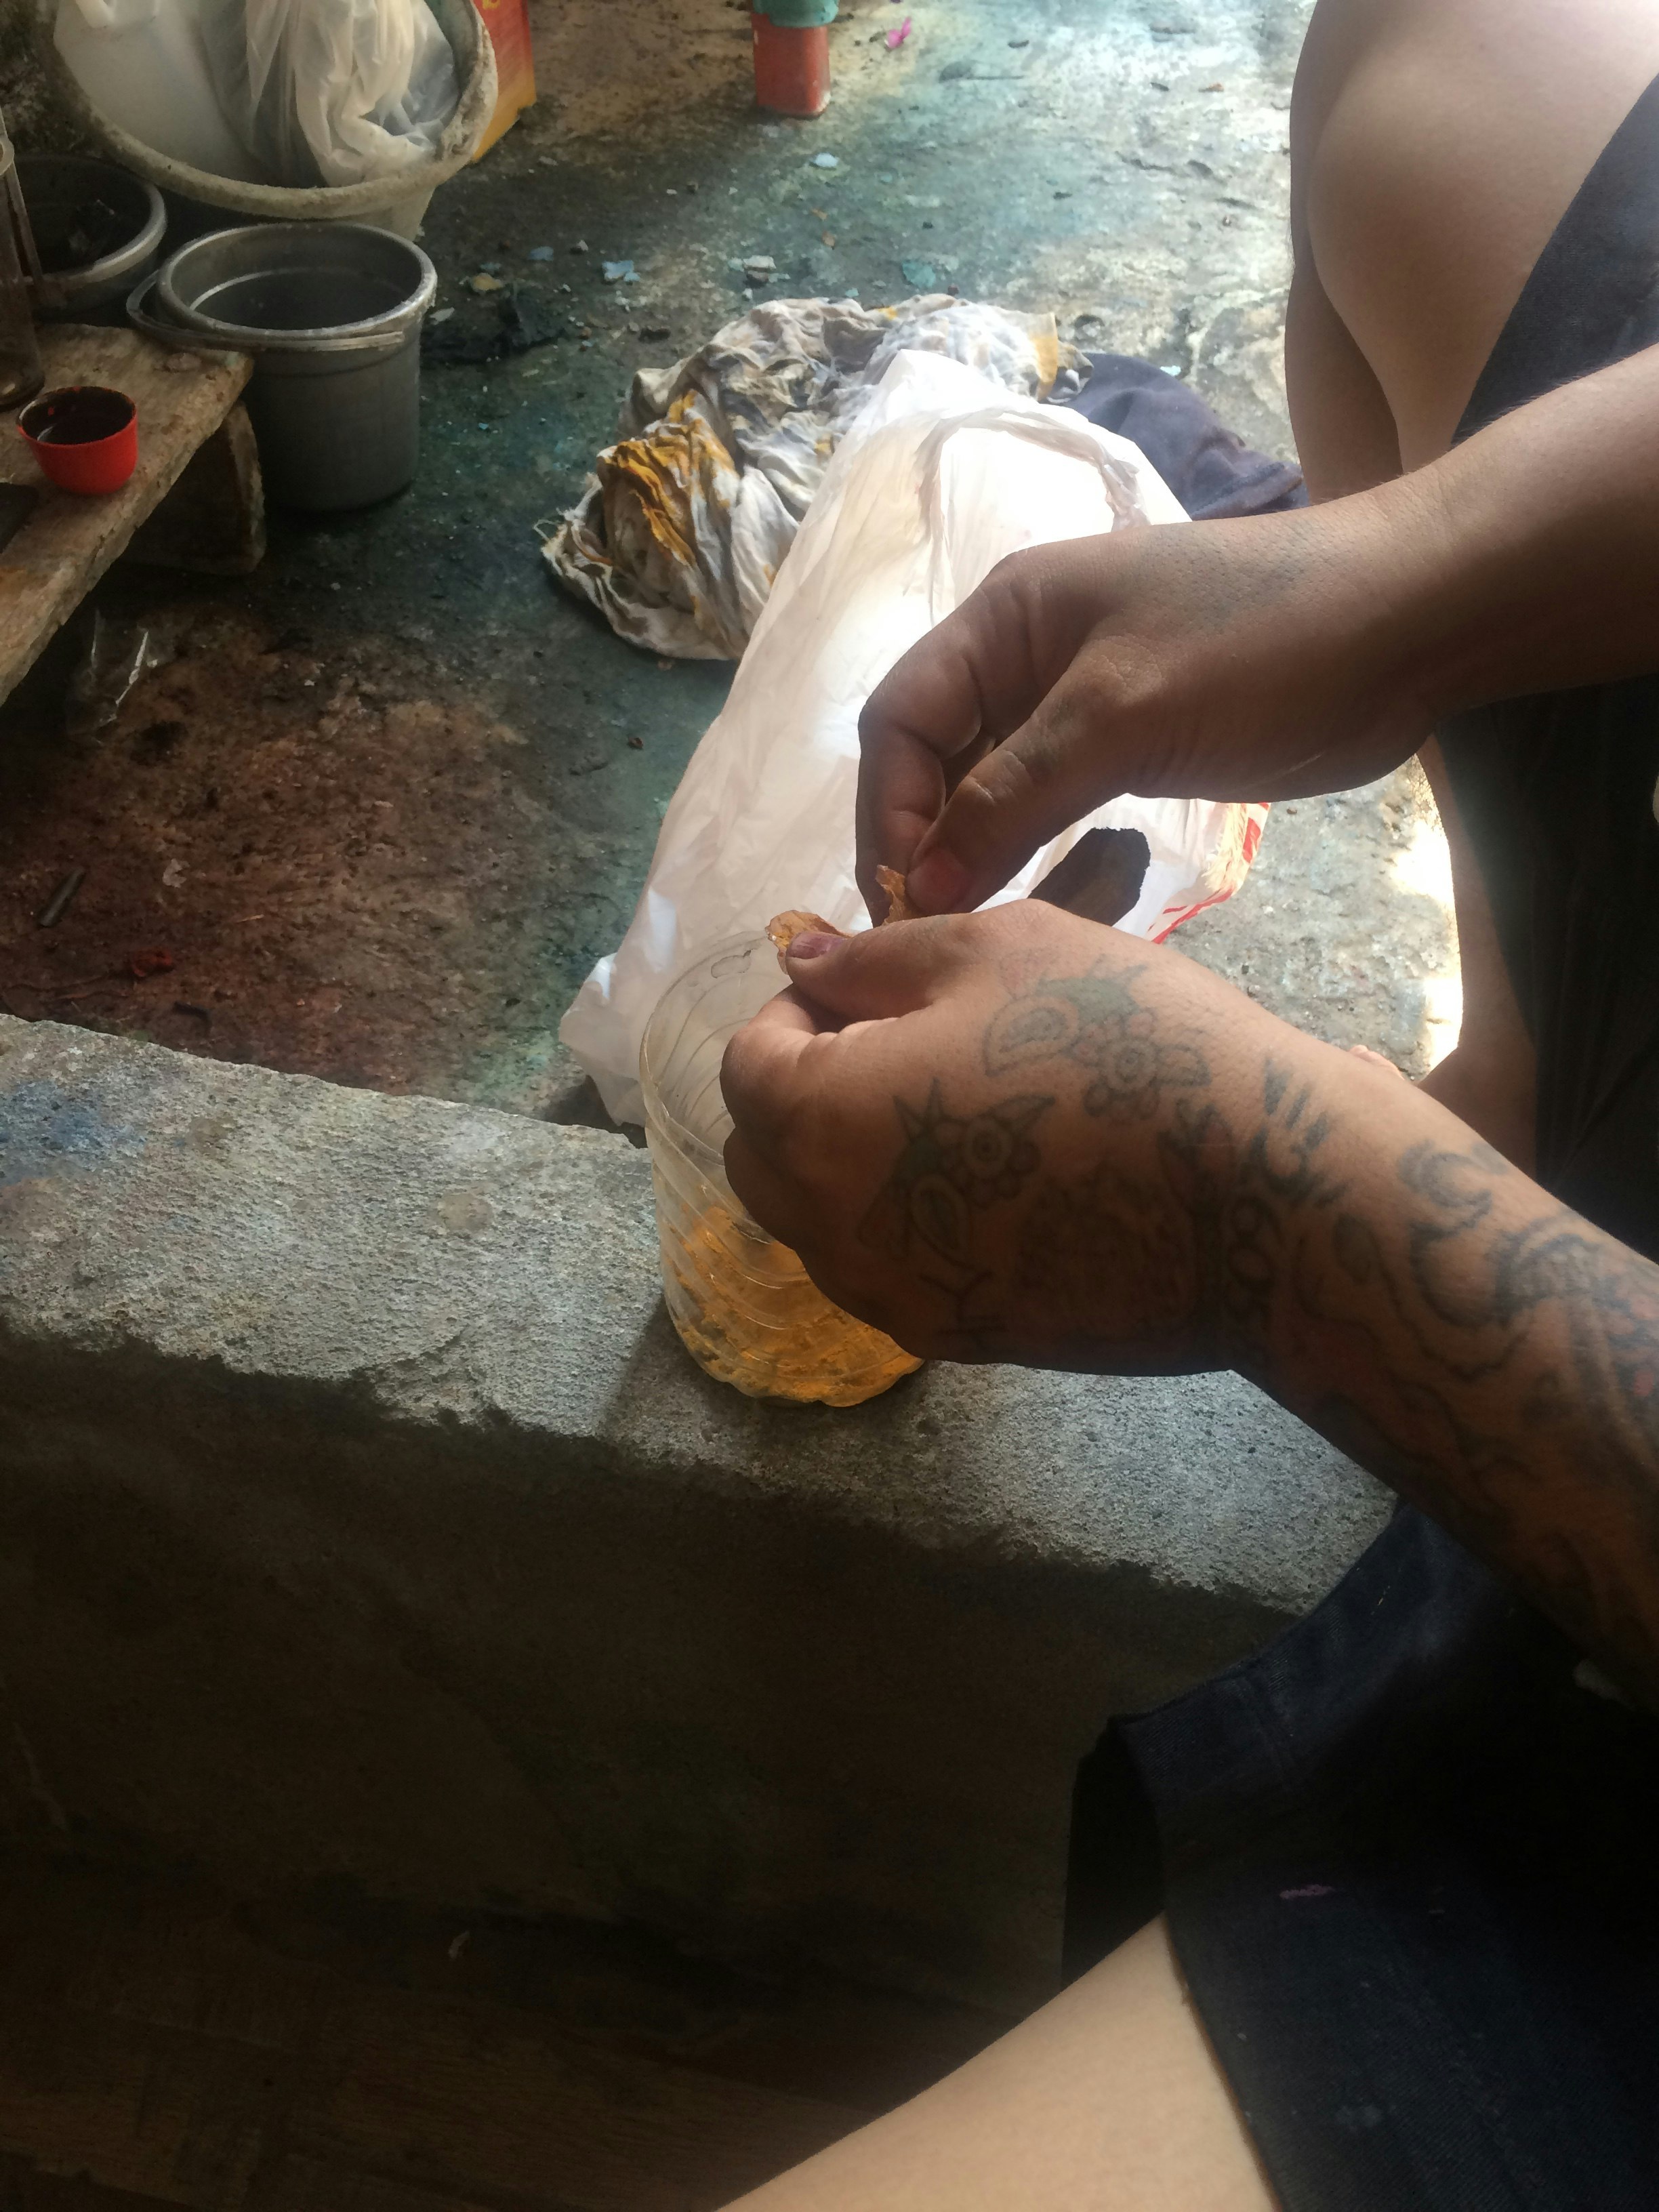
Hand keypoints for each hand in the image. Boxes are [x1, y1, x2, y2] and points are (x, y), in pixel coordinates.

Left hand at [720, 901, 1304, 1368]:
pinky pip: (890, 1274)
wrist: (1262, 1198)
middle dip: (802, 1093)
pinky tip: (997, 1181)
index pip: (747, 1064)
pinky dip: (907, 1223)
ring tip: (956, 1112)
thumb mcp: (997, 950)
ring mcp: (895, 1300)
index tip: (870, 991)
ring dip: (849, 1163)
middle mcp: (832, 1231)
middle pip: (763, 1156)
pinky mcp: (961, 1341)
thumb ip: (877, 962)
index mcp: (818, 1123)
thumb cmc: (1127, 1044)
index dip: (795, 1013)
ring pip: (819, 1226)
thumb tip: (804, 967)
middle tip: (904, 1045)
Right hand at [855, 481, 1448, 916]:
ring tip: (973, 933)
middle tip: (934, 935)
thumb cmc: (1263, 644)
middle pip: (933, 757)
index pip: (901, 720)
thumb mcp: (1123, 714)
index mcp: (1005, 619)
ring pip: (988, 787)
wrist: (1409, 622)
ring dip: (972, 855)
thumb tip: (924, 885)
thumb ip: (1014, 796)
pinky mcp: (1129, 742)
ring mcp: (1078, 702)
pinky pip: (1046, 802)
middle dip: (922, 842)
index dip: (889, 811)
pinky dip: (1028, 849)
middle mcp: (1025, 656)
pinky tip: (1035, 899)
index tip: (910, 900)